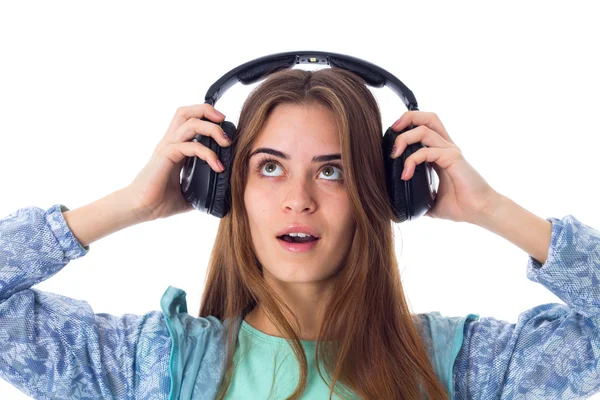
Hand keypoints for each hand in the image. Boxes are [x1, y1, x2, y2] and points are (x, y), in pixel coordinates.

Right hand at [126, 104, 232, 220]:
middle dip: (207, 111)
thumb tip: (221, 197)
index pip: (188, 120)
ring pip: (190, 123)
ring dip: (212, 129)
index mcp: (175, 147)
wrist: (140, 209)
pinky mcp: (165, 156)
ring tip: (226, 143)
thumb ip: (203, 190)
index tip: (224, 128)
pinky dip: (207, 153)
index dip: (206, 117)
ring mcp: (167, 148)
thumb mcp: (189, 194)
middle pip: (186, 112)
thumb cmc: (159, 202)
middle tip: (224, 122)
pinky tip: (217, 167)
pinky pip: (190, 146)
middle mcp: (170, 143)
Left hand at [390, 111, 498, 223]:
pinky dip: (411, 160)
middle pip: (428, 118)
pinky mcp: (453, 158)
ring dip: (404, 138)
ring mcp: (450, 151)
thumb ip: (417, 197)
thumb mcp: (431, 201)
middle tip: (393, 131)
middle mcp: (446, 147)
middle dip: (407, 119)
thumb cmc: (461, 206)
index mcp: (441, 153)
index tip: (393, 141)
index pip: (425, 127)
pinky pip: (427, 151)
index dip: (408, 127)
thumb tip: (401, 206)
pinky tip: (406, 175)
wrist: (481, 212)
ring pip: (424, 130)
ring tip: (394, 154)